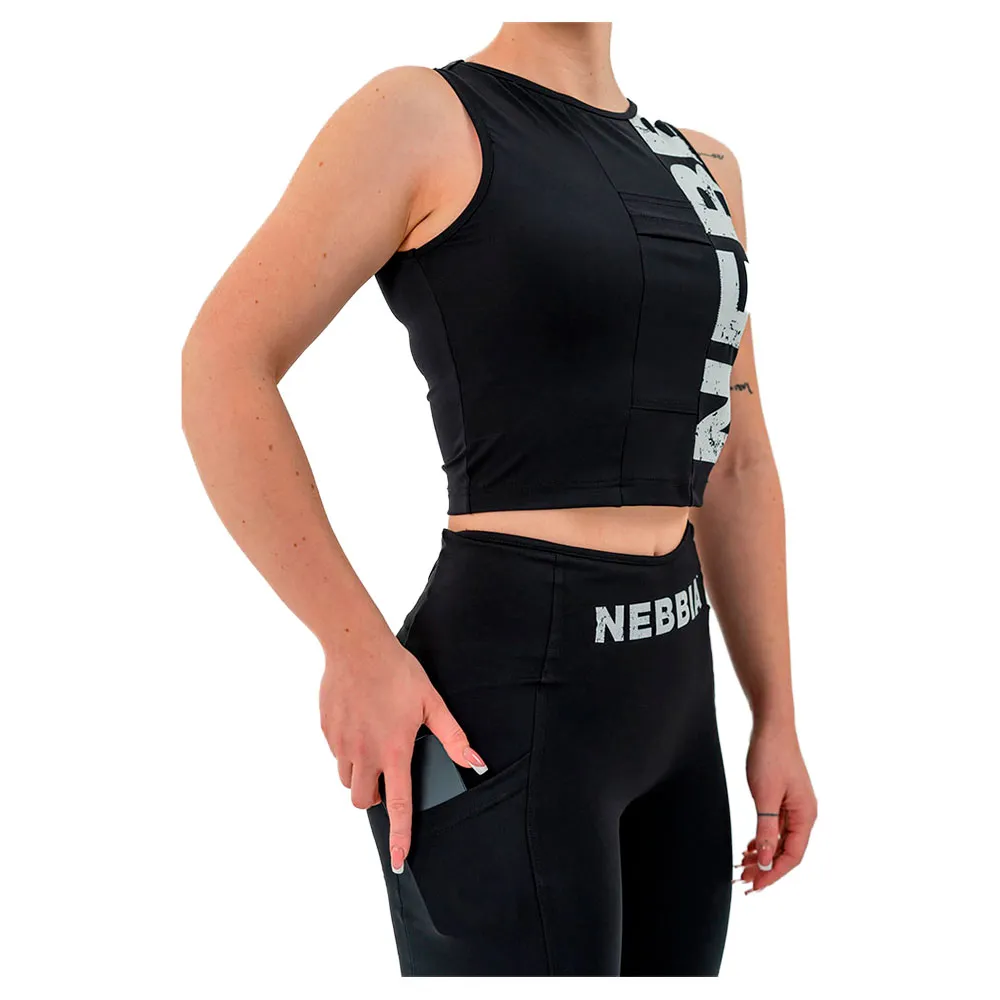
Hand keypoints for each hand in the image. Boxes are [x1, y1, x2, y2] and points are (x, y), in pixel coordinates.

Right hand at [318, 631, 487, 874]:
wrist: (356, 647)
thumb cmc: (397, 672)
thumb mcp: (432, 702)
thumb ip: (453, 737)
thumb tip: (476, 763)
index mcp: (393, 751)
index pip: (396, 805)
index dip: (399, 836)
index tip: (399, 861)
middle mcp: (364, 753)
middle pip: (361, 801)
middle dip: (373, 798)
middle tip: (386, 777)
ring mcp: (341, 743)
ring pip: (346, 780)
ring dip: (359, 776)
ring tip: (373, 747)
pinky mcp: (327, 731)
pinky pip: (336, 754)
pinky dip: (347, 751)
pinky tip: (360, 725)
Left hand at [734, 721, 816, 893]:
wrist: (771, 725)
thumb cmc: (770, 756)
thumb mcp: (764, 796)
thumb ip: (766, 830)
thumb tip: (766, 863)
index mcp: (805, 816)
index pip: (792, 857)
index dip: (773, 874)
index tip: (755, 887)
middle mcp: (804, 814)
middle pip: (786, 851)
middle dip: (765, 868)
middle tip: (742, 880)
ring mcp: (795, 806)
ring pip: (780, 840)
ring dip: (762, 855)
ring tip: (741, 866)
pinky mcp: (784, 798)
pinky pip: (776, 827)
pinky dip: (763, 839)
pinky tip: (749, 847)